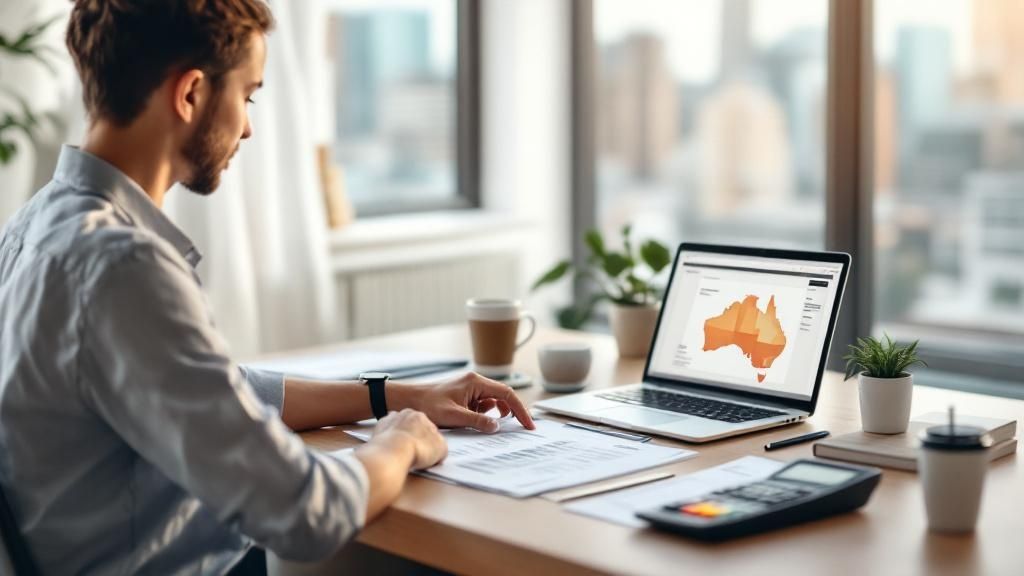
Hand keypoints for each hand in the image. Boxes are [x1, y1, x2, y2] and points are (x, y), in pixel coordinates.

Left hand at [368, 409, 446, 469]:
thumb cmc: (417, 448)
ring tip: (403, 455)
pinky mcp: (376, 433)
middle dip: (414, 437)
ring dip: (399, 439)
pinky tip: (391, 454)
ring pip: (396, 431)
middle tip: (417, 453)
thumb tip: (439, 447)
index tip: (429, 451)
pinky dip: (387, 444)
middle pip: (411, 427)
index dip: (429, 440)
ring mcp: (388, 423)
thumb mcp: (441, 448)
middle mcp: (403, 415)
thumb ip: (441, 444)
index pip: (428, 427)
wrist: (392, 453)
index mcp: (420, 415)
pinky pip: (384, 438)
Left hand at [410, 372, 535, 432]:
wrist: (409, 401)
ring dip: (496, 415)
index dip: (520, 409)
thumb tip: (497, 427)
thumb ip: (477, 421)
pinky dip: (485, 415)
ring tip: (493, 428)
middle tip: (522, 429)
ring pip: (493, 402)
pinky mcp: (466, 396)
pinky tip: (479, 424)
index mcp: (475, 382)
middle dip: (512, 413)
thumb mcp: (454, 416)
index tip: (528, 424)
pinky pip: (482, 406)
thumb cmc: (428, 405)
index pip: (506, 394)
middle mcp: (475, 382)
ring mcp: (471, 388)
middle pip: (502, 397)